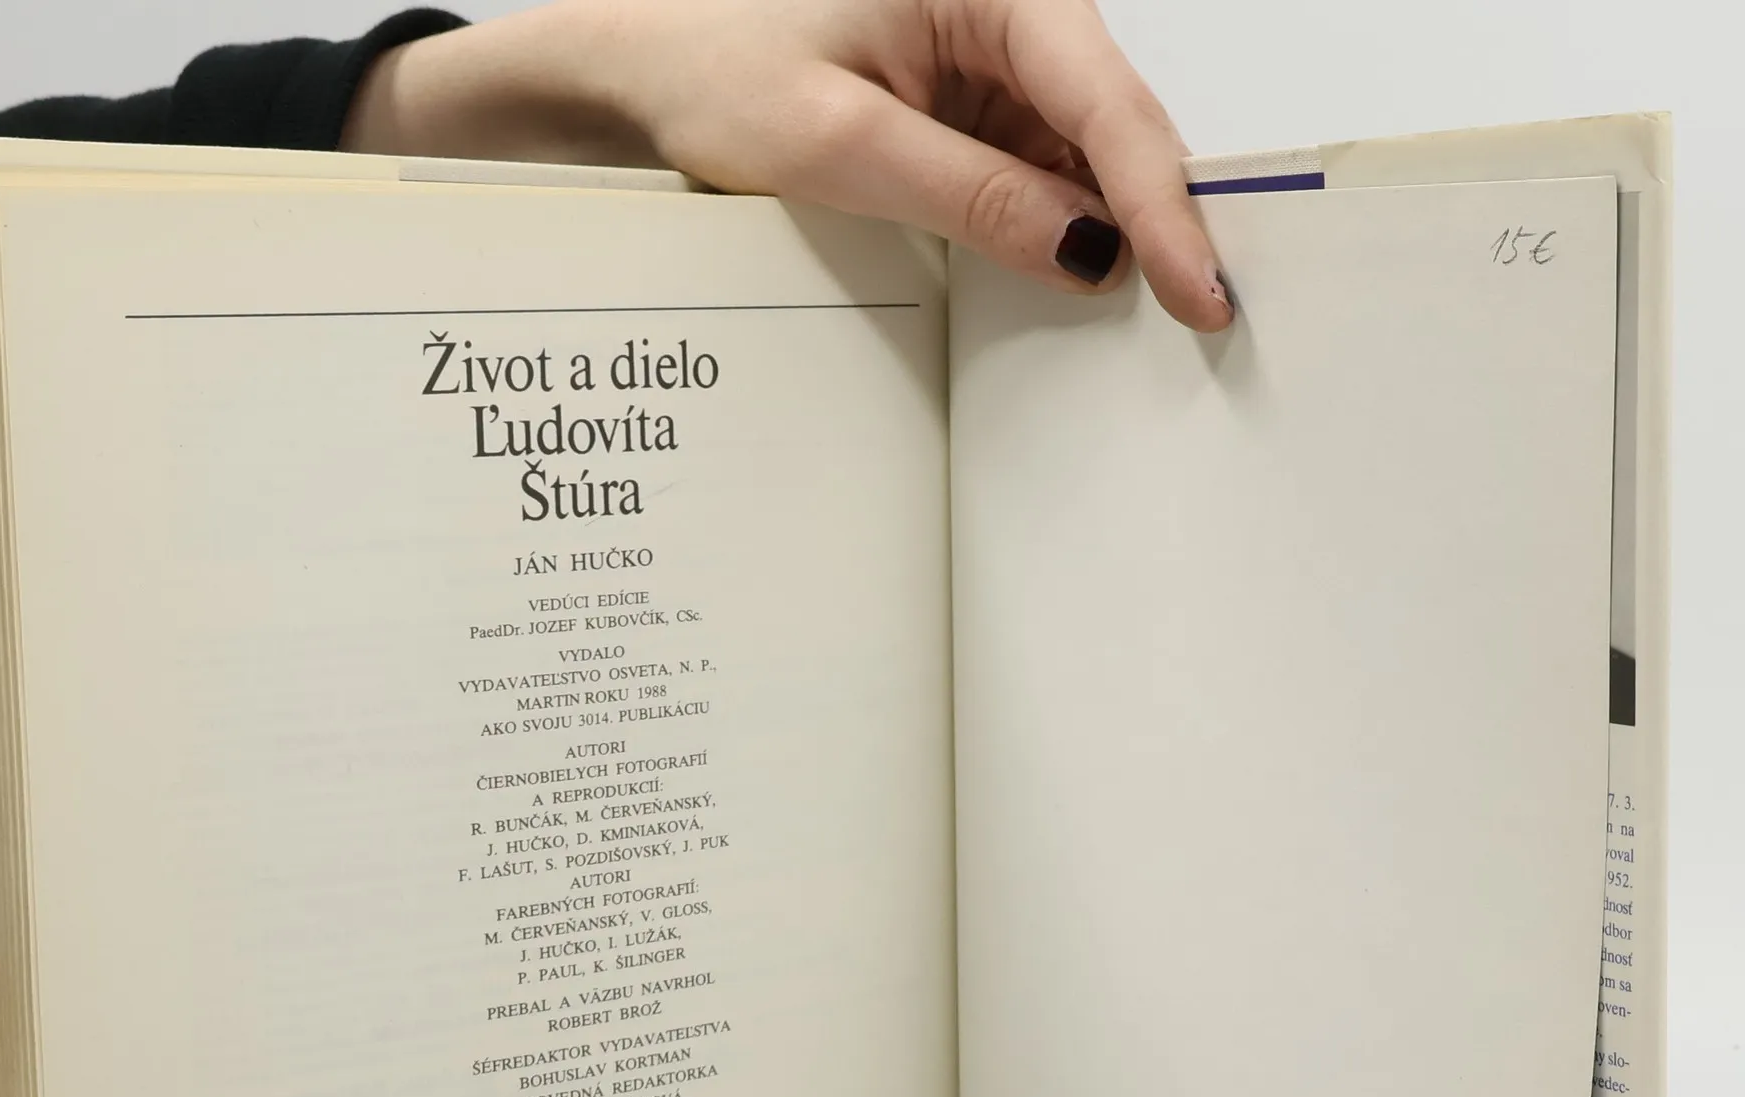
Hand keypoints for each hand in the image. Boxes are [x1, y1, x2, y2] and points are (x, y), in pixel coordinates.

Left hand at [342, 0, 1230, 328]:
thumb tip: (1087, 255)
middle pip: (1113, 128)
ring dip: (1102, 237)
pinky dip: (1048, 231)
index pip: (1109, 104)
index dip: (1163, 208)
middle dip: (1151, 224)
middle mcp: (1006, 12)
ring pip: (1080, 158)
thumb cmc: (709, 62)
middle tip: (1198, 325)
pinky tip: (1062, 289)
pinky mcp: (964, 106)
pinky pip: (1032, 171)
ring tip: (1144, 325)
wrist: (635, 64)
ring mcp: (987, 61)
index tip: (1200, 295)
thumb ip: (973, 195)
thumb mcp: (839, 143)